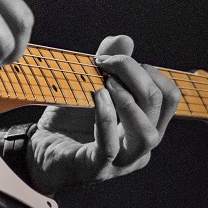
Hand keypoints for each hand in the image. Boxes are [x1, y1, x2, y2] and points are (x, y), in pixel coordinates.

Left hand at [26, 35, 180, 192]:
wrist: (39, 152)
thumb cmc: (68, 122)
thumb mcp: (89, 87)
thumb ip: (108, 65)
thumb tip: (124, 39)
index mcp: (145, 128)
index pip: (168, 98)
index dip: (150, 72)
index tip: (119, 59)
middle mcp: (140, 148)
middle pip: (158, 108)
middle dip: (137, 76)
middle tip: (109, 63)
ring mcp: (121, 162)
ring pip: (146, 134)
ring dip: (128, 101)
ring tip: (107, 82)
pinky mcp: (96, 168)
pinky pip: (110, 147)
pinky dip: (106, 118)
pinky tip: (97, 96)